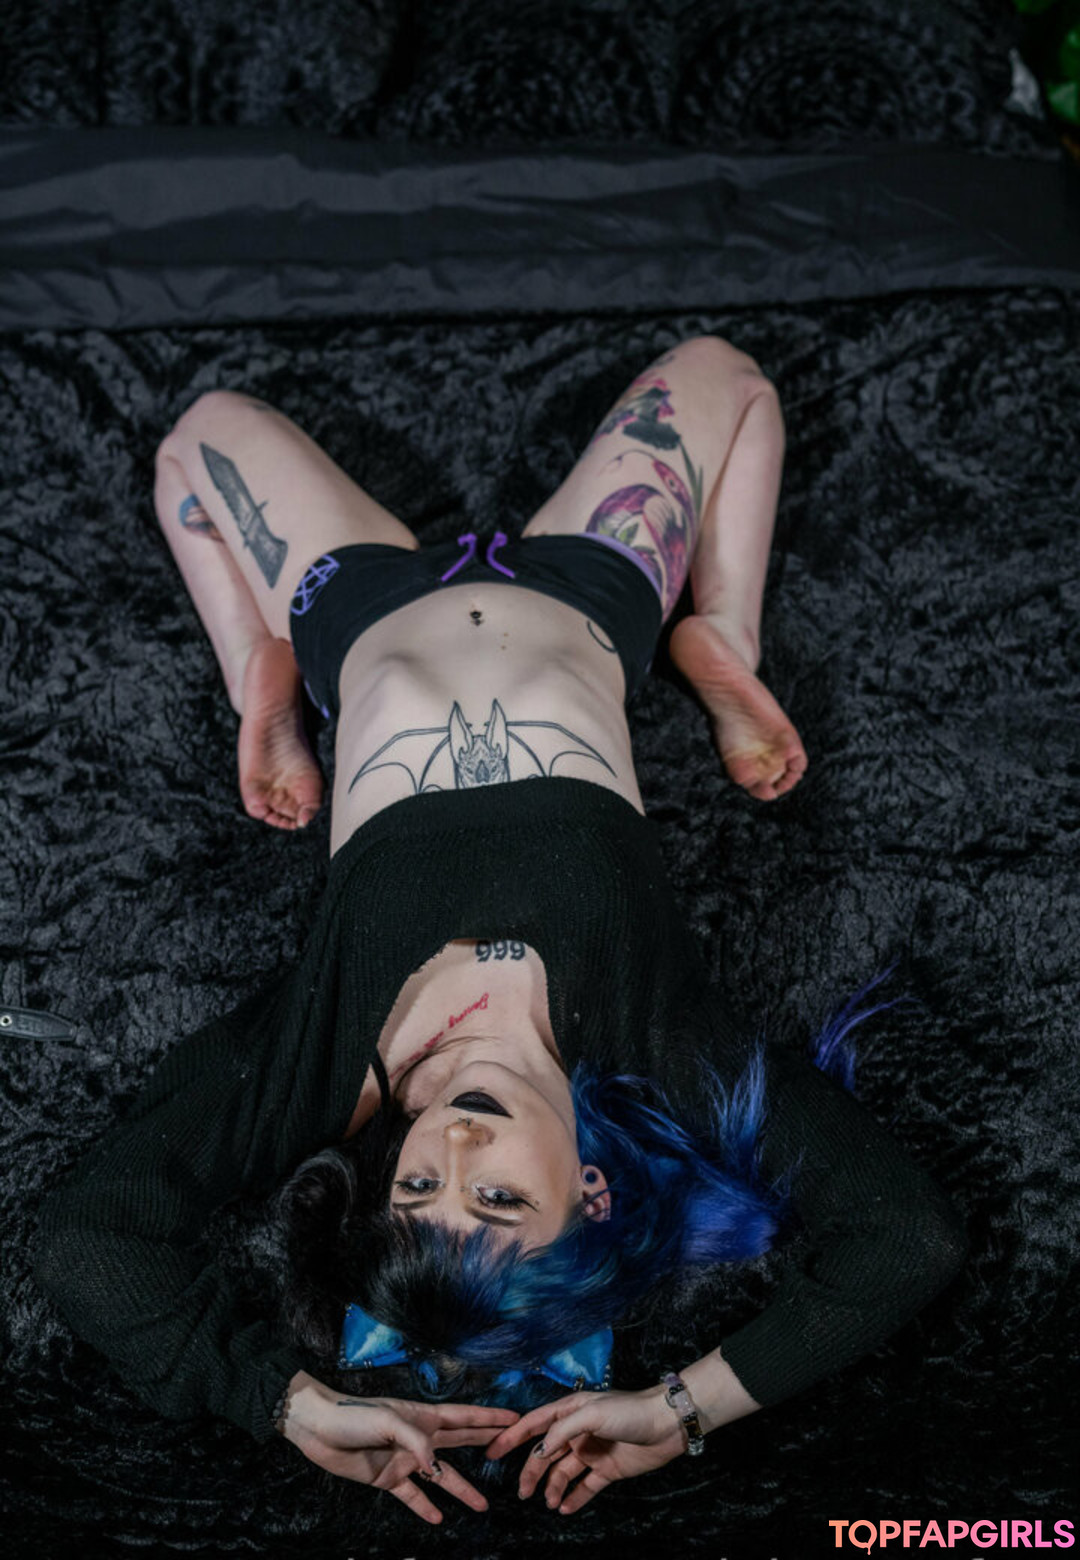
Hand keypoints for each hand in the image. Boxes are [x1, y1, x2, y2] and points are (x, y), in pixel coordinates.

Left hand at [280, 1372, 518, 1524]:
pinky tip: (439, 1518)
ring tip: (483, 1505)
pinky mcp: (387, 1478)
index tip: (514, 1417)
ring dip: (460, 1489)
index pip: (464, 1416)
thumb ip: (416, 1440)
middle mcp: (418, 1437)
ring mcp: (404, 1459)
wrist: (318, 1429)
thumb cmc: (353, 1416)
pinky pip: (412, 1496)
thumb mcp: (387, 1420)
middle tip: (511, 1448)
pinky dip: (425, 1507)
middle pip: (460, 1441)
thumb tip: (437, 1465)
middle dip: (485, 1443)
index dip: (489, 1417)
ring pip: (441, 1476)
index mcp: (422, 1416)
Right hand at [484, 1385, 688, 1514]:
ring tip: (549, 1503)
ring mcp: (591, 1451)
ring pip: (562, 1473)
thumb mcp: (591, 1413)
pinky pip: (585, 1487)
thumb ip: (561, 1431)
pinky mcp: (607, 1469)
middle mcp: (577, 1432)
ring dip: (553, 1488)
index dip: (511, 1437)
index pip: (534, 1425)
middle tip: (521, 1494)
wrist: (665, 1426)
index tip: (491, 1451)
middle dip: (531, 1472)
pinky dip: (573, 1498)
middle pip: (545, 1454)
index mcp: (570, 1411)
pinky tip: (565, 1509)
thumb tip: (538, 1450)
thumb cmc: (628, 1411)